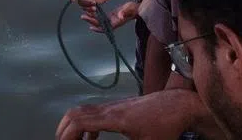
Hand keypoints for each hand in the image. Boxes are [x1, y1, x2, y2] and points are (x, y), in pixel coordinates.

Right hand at [56, 89, 207, 139]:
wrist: (178, 105)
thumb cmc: (165, 127)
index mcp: (113, 118)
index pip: (80, 122)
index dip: (67, 135)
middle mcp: (108, 109)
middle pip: (75, 113)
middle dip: (63, 130)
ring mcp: (112, 106)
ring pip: (82, 111)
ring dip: (73, 126)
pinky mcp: (117, 107)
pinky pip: (92, 113)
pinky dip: (85, 125)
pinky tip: (90, 139)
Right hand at [68, 0, 111, 7]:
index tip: (73, 0)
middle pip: (79, 1)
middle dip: (86, 2)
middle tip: (93, 1)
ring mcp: (86, 0)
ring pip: (83, 6)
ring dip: (88, 7)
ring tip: (95, 5)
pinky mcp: (91, 5)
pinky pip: (88, 10)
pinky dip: (91, 11)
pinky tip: (95, 10)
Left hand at [81, 1, 137, 32]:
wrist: (137, 9)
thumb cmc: (134, 9)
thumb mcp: (130, 9)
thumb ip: (125, 12)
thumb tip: (120, 16)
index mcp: (117, 22)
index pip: (106, 27)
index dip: (98, 28)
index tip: (91, 26)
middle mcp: (113, 23)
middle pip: (100, 24)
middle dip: (91, 21)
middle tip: (82, 16)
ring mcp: (112, 20)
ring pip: (100, 21)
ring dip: (92, 18)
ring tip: (83, 15)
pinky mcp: (111, 16)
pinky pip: (102, 18)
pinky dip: (96, 16)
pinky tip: (90, 13)